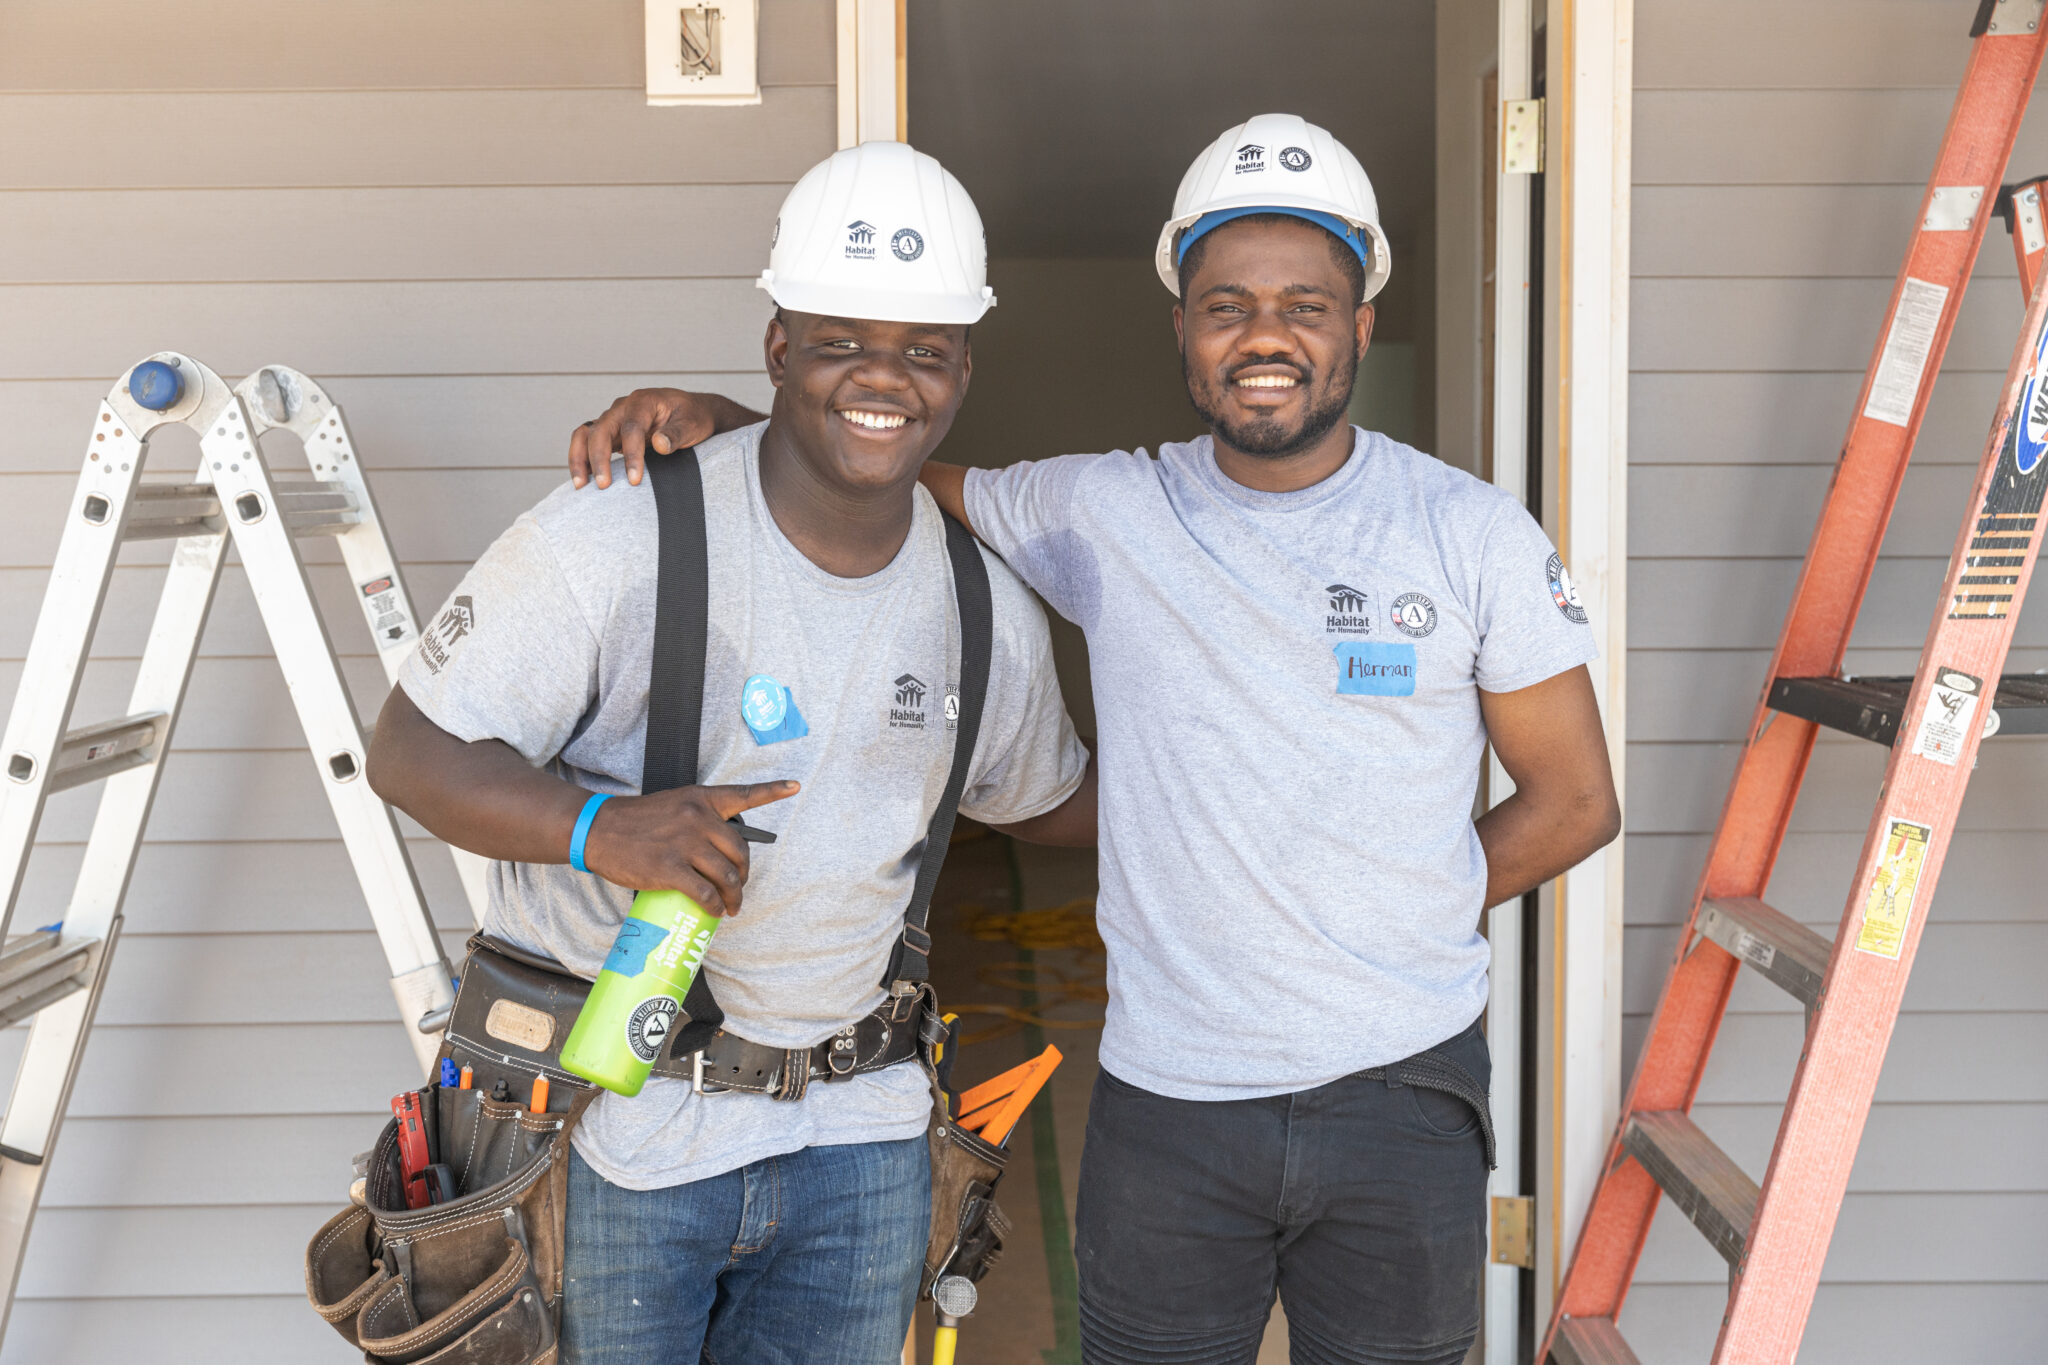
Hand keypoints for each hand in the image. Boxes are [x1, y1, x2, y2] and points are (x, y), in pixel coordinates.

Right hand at [569, 388, 711, 489]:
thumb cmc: (692, 417)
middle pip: (601, 429)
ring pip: (586, 434)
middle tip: (604, 486)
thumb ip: (676, 433)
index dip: (632, 454)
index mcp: (643, 401)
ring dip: (580, 458)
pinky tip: (583, 481)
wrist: (691, 412)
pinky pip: (586, 442)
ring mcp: (613, 419)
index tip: (635, 480)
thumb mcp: (692, 424)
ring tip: (581, 485)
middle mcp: (623, 408)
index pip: (631, 427)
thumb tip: (659, 444)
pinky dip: (581, 459)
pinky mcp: (610, 432)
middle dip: (599, 458)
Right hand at [581, 780, 797, 914]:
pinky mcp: (670, 868)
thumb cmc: (636, 821)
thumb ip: (699, 820)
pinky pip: (705, 893)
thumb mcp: (673, 806)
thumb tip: (719, 853)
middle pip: (740, 852)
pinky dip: (714, 907)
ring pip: (727, 877)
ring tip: (730, 907)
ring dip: (734, 897)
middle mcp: (698, 818)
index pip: (743, 794)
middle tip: (737, 889)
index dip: (773, 791)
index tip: (795, 786)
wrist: (598, 829)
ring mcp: (685, 843)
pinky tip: (714, 913)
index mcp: (700, 799)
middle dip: (744, 875)